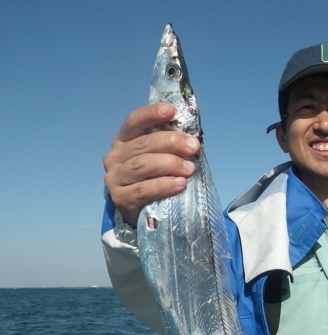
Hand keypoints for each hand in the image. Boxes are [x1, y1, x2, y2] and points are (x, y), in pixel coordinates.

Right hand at [103, 103, 199, 225]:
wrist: (143, 212)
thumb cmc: (155, 178)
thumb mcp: (160, 157)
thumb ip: (170, 146)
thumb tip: (192, 138)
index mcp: (124, 140)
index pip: (134, 121)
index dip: (152, 114)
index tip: (171, 110)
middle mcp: (115, 156)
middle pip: (143, 144)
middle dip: (172, 142)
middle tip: (193, 146)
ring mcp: (114, 178)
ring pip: (142, 165)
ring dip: (170, 164)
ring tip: (190, 169)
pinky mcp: (120, 198)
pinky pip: (143, 190)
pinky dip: (164, 185)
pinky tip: (180, 184)